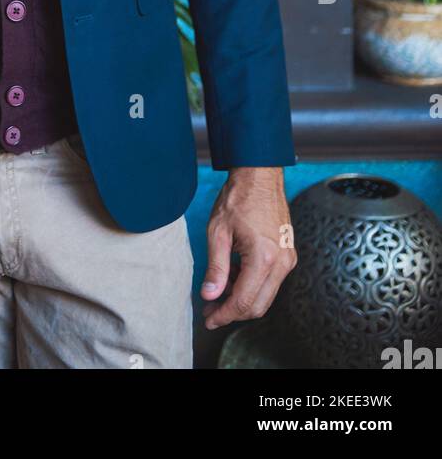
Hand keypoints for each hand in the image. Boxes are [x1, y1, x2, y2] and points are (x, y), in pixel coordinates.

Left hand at [201, 166, 296, 328]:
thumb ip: (215, 267)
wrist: (260, 176)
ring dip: (242, 300)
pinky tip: (234, 274)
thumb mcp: (218, 232)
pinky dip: (252, 286)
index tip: (208, 318)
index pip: (243, 301)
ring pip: (266, 296)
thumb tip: (209, 296)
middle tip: (210, 309)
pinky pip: (271, 282)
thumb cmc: (237, 198)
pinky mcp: (288, 255)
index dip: (224, 314)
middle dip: (232, 312)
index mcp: (263, 258)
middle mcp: (281, 263)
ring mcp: (288, 259)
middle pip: (258, 306)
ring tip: (218, 291)